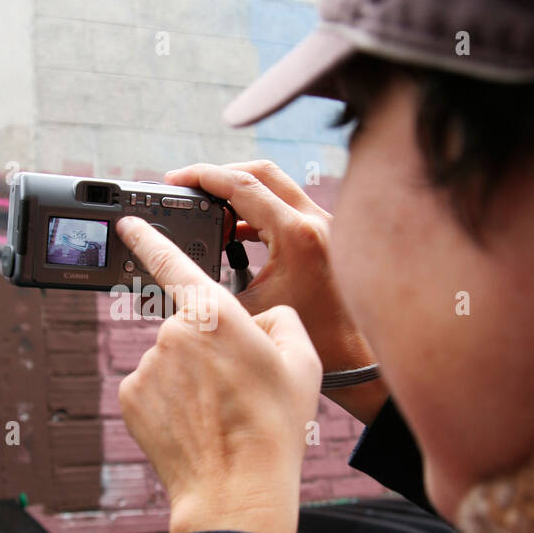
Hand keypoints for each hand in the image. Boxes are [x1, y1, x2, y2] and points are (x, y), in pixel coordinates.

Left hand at [115, 215, 322, 532]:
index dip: (147, 237)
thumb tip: (260, 320)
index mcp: (215, 313)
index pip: (172, 261)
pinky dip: (169, 402)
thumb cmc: (274, 425)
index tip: (126, 222)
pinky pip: (152, 388)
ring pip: (170, 361)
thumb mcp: (301, 361)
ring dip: (189, 379)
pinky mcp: (130, 396)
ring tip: (218, 414)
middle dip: (207, 350)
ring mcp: (148, 365)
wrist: (237, 489)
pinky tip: (193, 425)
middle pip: (188, 327)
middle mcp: (173, 331)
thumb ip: (279, 321)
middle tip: (235, 389)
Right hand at [164, 161, 386, 424]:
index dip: (203, 176)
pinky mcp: (328, 235)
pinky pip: (287, 207)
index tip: (176, 178)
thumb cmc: (311, 341)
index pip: (242, 185)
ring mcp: (327, 225)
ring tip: (209, 209)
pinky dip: (258, 211)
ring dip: (240, 193)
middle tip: (189, 184)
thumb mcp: (248, 311)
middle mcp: (316, 221)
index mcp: (297, 235)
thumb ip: (212, 286)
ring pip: (275, 187)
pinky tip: (236, 233)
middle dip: (220, 174)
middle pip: (260, 173)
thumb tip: (178, 269)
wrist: (357, 359)